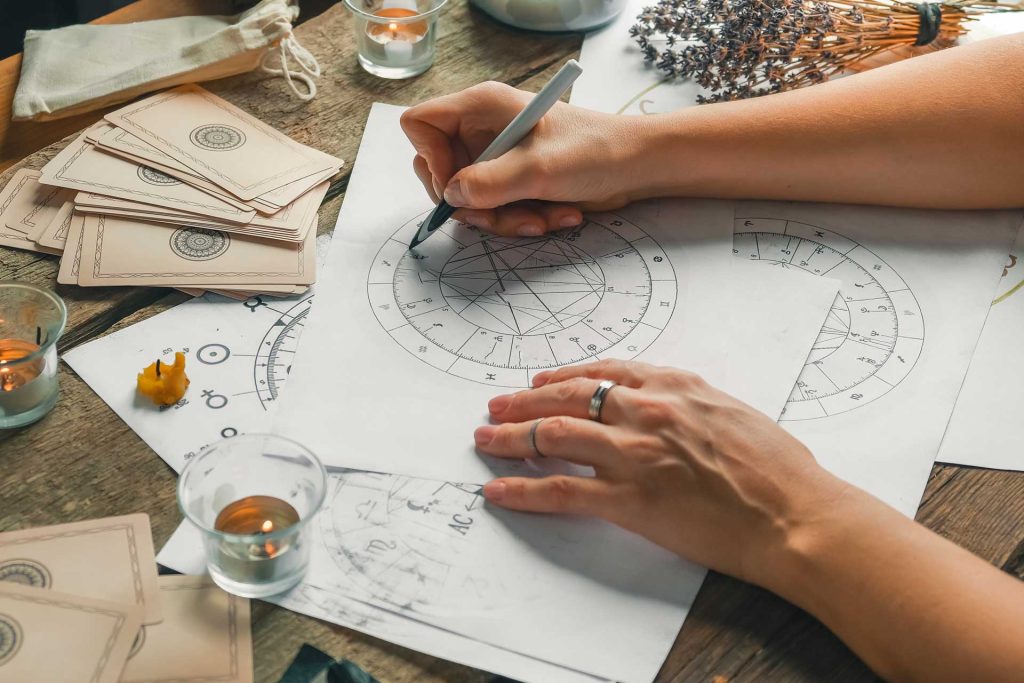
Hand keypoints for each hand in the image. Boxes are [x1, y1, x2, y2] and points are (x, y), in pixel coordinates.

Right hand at [400, 81, 651, 236]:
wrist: (636, 168)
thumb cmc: (594, 151)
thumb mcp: (537, 169)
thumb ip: (487, 184)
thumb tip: (450, 199)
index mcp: (481, 108)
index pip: (420, 125)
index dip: (430, 159)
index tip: (459, 185)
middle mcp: (482, 130)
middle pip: (438, 172)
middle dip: (472, 203)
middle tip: (500, 214)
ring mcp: (496, 158)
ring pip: (469, 200)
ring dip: (503, 219)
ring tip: (543, 218)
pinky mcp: (512, 182)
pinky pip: (494, 211)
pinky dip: (520, 221)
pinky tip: (555, 217)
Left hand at [474, 360, 850, 585]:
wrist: (795, 514)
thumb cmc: (778, 468)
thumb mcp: (732, 412)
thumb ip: (688, 403)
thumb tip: (663, 406)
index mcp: (673, 386)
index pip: (600, 372)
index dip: (560, 376)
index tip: (537, 382)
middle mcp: (646, 410)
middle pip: (566, 397)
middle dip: (523, 401)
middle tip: (495, 406)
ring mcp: (634, 453)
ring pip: (553, 435)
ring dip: (511, 437)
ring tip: (485, 438)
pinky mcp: (629, 499)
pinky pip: (561, 490)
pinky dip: (523, 489)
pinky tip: (499, 490)